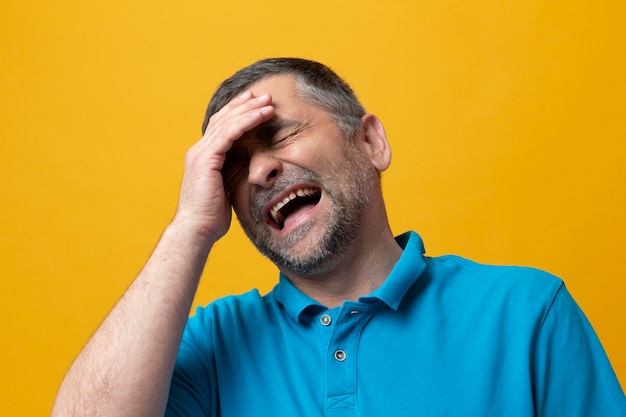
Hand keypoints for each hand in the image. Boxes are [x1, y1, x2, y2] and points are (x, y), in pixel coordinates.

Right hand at [174, 91, 273, 242]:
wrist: (196, 230)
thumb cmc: (211, 217)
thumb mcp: (224, 191)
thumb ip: (231, 176)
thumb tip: (247, 174)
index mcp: (202, 157)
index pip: (219, 127)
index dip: (237, 113)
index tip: (254, 103)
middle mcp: (198, 151)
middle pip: (223, 119)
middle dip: (245, 105)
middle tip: (265, 96)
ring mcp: (200, 154)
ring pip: (227, 123)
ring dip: (250, 110)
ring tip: (268, 102)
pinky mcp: (206, 159)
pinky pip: (229, 134)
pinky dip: (246, 122)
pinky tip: (261, 115)